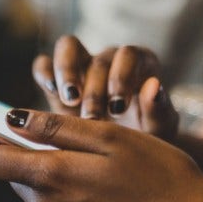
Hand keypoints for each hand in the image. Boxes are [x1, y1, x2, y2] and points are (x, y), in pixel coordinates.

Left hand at [0, 110, 202, 201]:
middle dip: (22, 153)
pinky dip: (62, 194)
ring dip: (47, 173)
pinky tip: (95, 190)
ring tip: (88, 166)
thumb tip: (11, 119)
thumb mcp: (110, 139)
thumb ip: (56, 129)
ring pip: (35, 190)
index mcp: (52, 176)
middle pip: (15, 173)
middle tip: (50, 138)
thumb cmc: (158, 176)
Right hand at [32, 35, 178, 140]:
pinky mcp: (55, 79)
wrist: (119, 154)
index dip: (121, 77)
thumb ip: (159, 110)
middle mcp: (109, 59)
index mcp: (140, 63)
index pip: (129, 55)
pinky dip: (44, 75)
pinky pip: (43, 65)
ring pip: (68, 47)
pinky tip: (50, 94)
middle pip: (98, 59)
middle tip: (93, 118)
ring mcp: (80, 66)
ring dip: (66, 71)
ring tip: (69, 100)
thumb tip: (153, 85)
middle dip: (95, 90)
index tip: (118, 108)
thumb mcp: (159, 130)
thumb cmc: (145, 139)